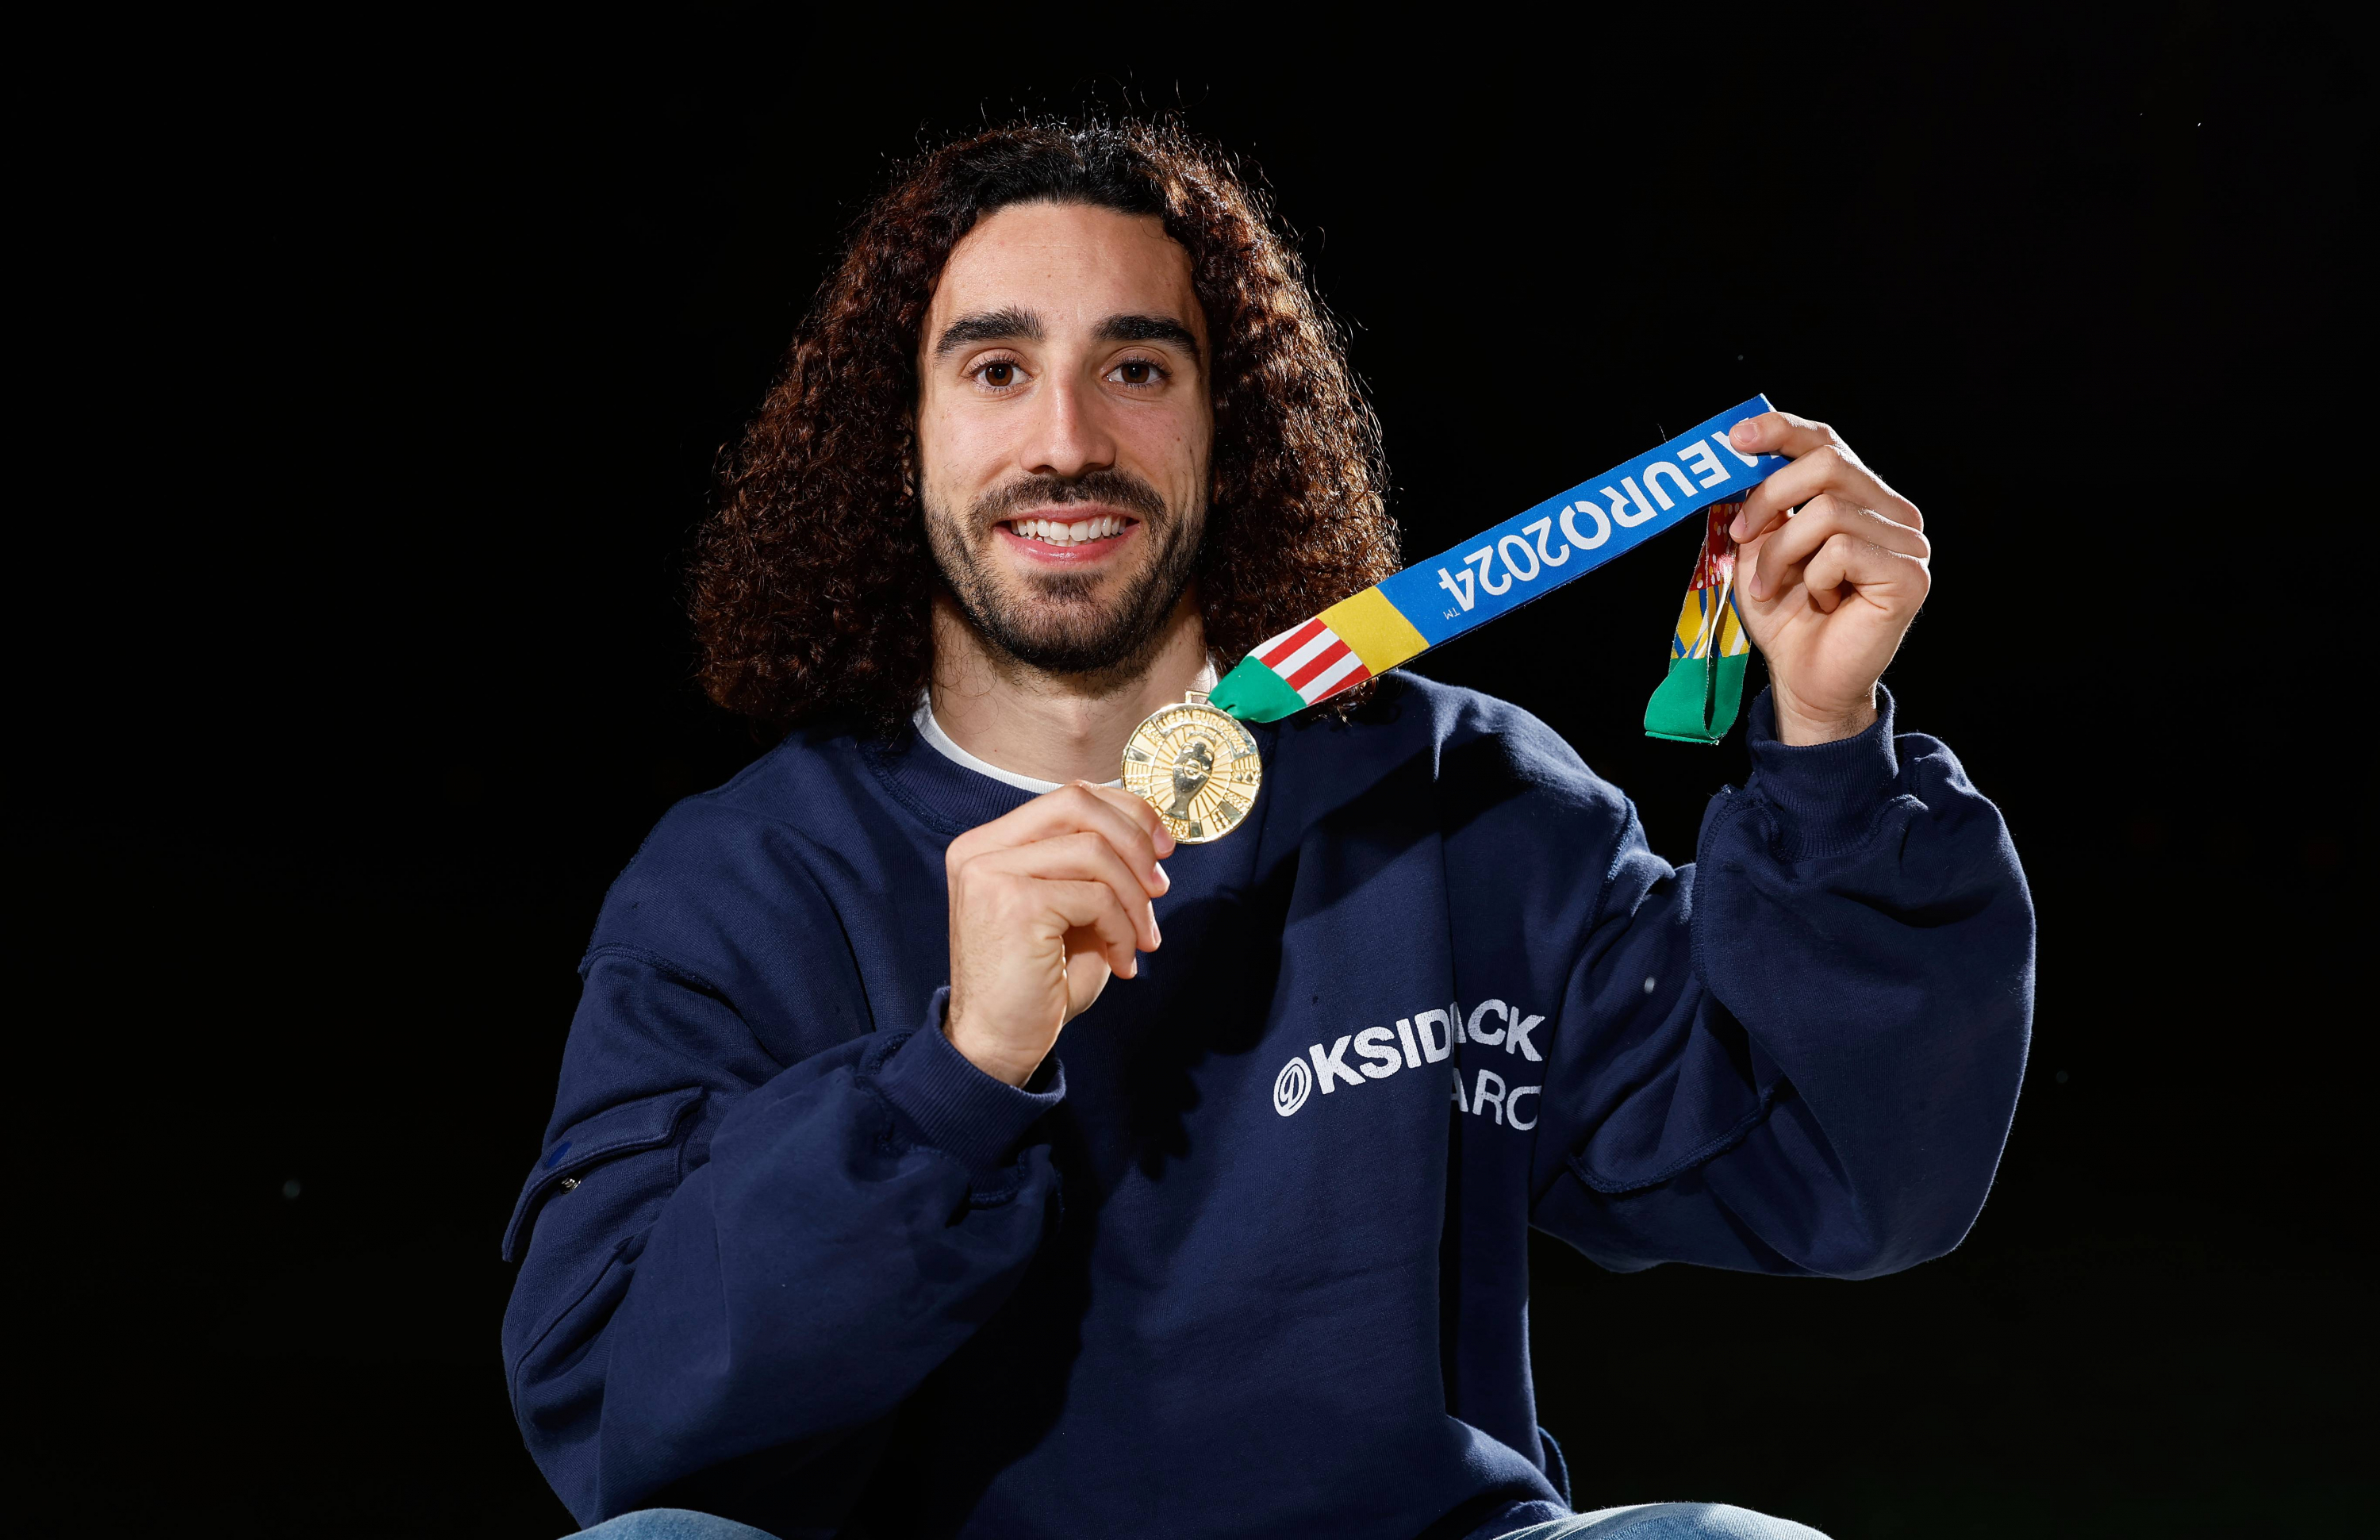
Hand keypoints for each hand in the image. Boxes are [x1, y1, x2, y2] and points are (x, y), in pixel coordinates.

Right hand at [943, 782, 1174, 1085]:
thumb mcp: (1072, 912)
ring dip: (1134, 898)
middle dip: (1135, 841)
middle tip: (1160, 887)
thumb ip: (1096, 868)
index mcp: (991, 844)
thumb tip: (1151, 834)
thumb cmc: (1037, 984)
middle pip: (1078, 803)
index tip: (1162, 848)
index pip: (1069, 797)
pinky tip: (1122, 961)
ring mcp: (991, 872)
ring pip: (1094, 851)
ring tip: (1141, 939)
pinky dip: (1122, 929)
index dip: (1126, 812)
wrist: (996, 1046)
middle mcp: (981, 850)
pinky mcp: (1012, 903)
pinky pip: (1096, 896)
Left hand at [1725, 411, 1930, 744]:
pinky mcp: (1909, 576)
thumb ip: (1759, 504)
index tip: (1736, 437)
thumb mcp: (1759, 549)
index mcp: (1862, 499)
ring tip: (1772, 585)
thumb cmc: (1787, 617)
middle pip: (1828, 463)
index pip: (1828, 443)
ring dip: (1782, 551)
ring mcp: (1908, 543)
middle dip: (1770, 496)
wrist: (1806, 680)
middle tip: (1741, 533)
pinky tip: (1820, 600)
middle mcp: (1893, 514)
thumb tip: (1738, 455)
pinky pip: (1842, 550)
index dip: (1782, 430)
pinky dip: (1814, 577)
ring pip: (1828, 510)